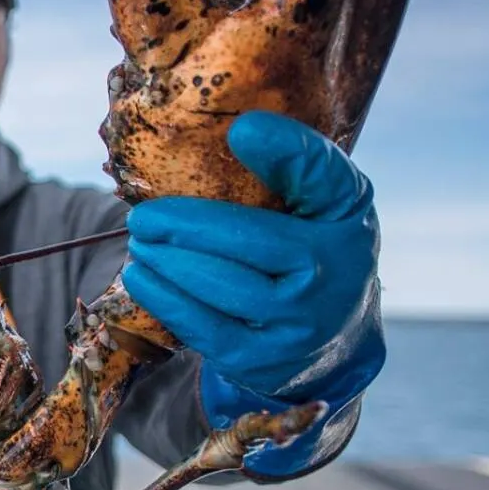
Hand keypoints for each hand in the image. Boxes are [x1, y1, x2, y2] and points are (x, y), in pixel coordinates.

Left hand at [123, 110, 382, 403]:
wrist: (333, 345)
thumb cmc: (314, 253)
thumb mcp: (323, 205)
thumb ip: (293, 166)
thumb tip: (235, 130)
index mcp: (348, 215)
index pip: (323, 178)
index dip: (286, 151)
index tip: (242, 129)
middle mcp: (334, 270)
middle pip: (248, 237)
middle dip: (183, 223)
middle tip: (143, 215)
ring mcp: (298, 321)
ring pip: (218, 284)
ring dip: (166, 260)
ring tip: (139, 242)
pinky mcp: (261, 360)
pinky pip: (202, 326)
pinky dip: (164, 298)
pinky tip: (141, 277)